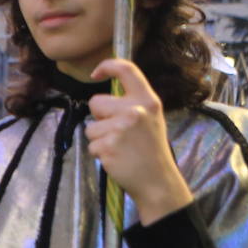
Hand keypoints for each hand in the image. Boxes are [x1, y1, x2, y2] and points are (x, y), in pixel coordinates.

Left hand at [85, 59, 192, 224]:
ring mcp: (120, 128)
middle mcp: (134, 110)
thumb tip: (105, 96)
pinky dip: (99, 153)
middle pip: (96, 102)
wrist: (157, 181)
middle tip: (118, 133)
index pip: (127, 70)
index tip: (95, 73)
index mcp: (148, 101)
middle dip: (99, 117)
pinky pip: (91, 144)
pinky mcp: (108, 145)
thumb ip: (132, 105)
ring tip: (119, 148)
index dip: (108, 65)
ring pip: (90, 127)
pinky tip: (116, 158)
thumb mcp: (151, 119)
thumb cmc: (151, 151)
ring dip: (99, 138)